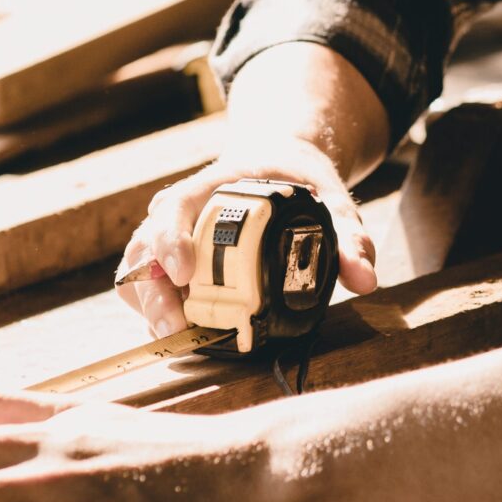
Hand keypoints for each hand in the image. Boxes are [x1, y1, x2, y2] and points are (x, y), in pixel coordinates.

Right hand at [112, 133, 379, 337]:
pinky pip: (143, 290)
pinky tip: (182, 332)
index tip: (184, 271)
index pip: (175, 207)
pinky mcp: (165, 262)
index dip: (171, 239)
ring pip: (136, 273)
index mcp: (211, 187)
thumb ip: (349, 236)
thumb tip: (365, 280)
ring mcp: (166, 238)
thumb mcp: (329, 198)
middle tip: (175, 326)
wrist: (273, 163)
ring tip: (177, 338)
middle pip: (144, 248)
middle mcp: (178, 212)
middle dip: (154, 292)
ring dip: (150, 308)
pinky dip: (154, 313)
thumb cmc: (295, 181)